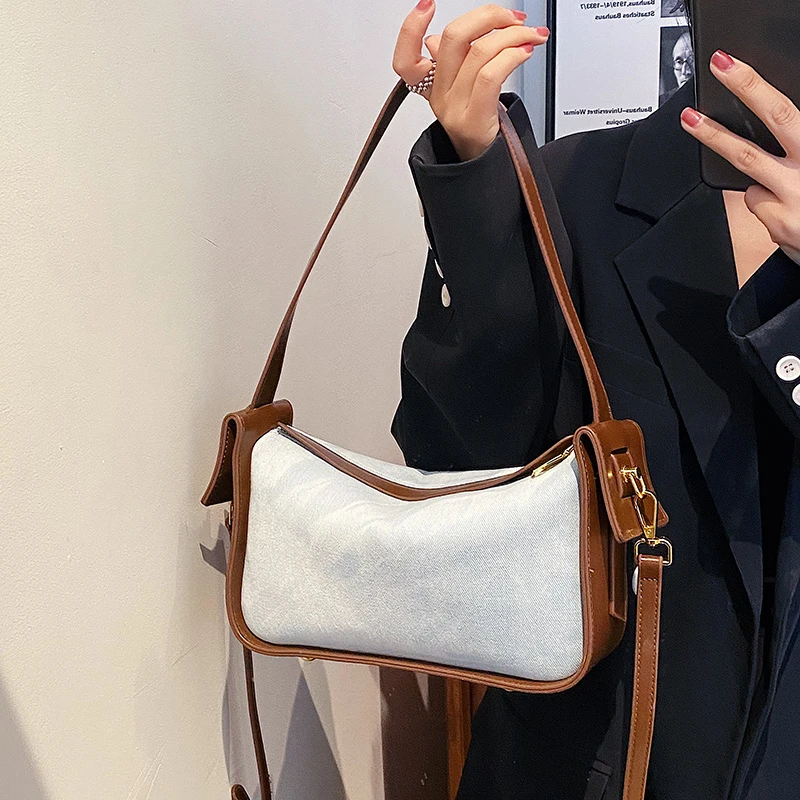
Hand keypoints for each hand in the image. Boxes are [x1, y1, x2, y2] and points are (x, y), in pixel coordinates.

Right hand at [392, 2, 548, 160]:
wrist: (486, 168)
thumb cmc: (479, 127)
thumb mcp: (459, 93)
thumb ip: (447, 64)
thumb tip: (431, 40)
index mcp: (431, 86)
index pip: (405, 60)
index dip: (410, 29)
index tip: (426, 5)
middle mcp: (439, 96)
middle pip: (452, 38)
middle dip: (489, 16)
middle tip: (512, 18)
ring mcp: (454, 109)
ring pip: (480, 51)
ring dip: (514, 35)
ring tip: (531, 36)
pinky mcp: (474, 119)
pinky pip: (491, 74)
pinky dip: (513, 55)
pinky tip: (526, 51)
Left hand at [679, 51, 799, 265]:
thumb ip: (798, 145)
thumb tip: (783, 127)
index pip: (785, 110)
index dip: (755, 85)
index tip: (732, 66)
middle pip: (774, 119)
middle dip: (745, 88)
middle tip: (720, 67)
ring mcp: (792, 195)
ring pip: (748, 162)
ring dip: (715, 138)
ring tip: (691, 120)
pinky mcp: (779, 223)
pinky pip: (757, 200)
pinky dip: (764, 199)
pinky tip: (782, 206)